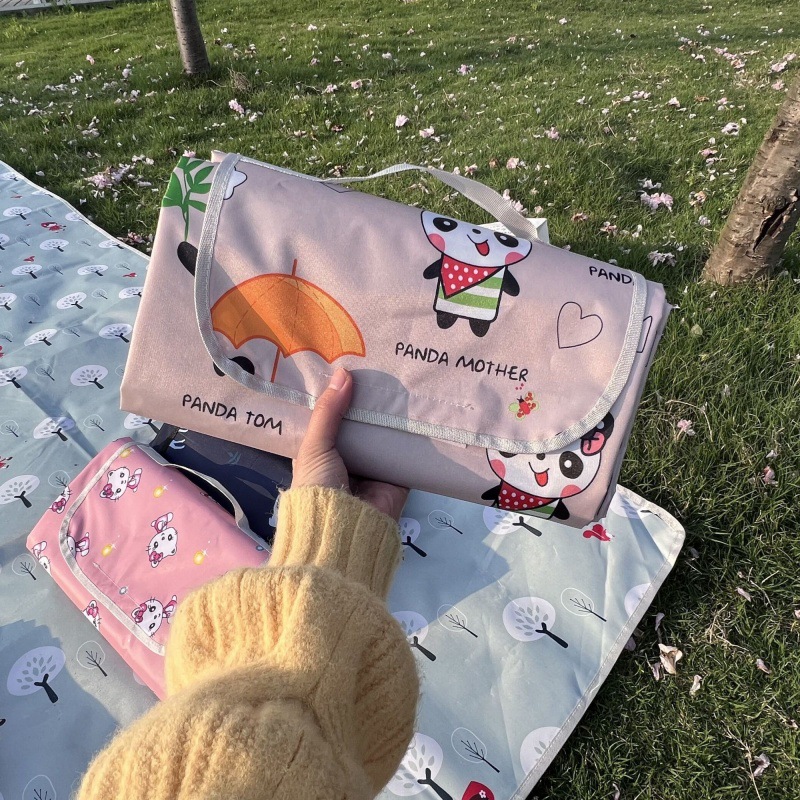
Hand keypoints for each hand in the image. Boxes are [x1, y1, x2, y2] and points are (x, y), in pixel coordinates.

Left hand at [292, 368, 408, 520]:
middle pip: (361, 427)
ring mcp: (374, 470)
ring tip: (403, 382)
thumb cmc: (318, 487)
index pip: (333, 422)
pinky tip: (420, 409)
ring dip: (392, 417)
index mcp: (323, 455)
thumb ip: (328, 412)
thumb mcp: (315, 446)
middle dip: (369, 405)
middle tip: (383, 371)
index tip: (351, 369)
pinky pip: (406, 453)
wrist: (343, 531)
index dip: (340, 399)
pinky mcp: (398, 478)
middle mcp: (348, 461)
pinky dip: (412, 436)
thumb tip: (344, 373)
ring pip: (384, 437)